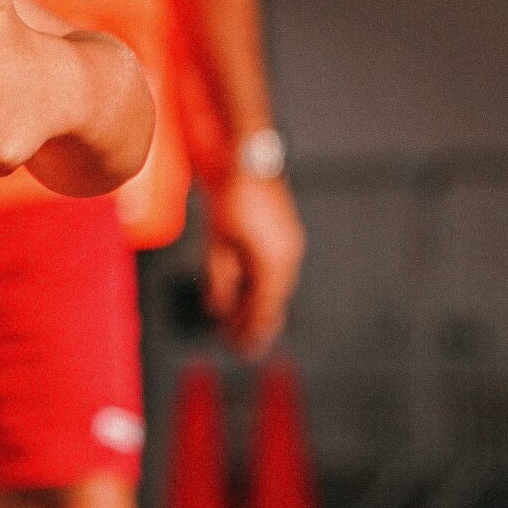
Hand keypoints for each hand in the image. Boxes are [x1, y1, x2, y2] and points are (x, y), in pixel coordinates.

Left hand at [204, 168, 304, 355]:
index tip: (241, 351)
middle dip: (255, 323)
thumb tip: (218, 309)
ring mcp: (289, 244)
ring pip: (273, 286)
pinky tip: (243, 293)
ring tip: (238, 324)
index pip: (266, 309)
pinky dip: (259, 285)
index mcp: (276, 262)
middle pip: (272, 301)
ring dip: (256, 305)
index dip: (253, 332)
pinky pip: (274, 270)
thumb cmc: (231, 196)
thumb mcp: (218, 241)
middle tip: (239, 346)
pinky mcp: (283, 234)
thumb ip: (220, 278)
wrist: (246, 156)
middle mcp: (289, 256)